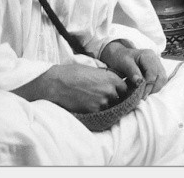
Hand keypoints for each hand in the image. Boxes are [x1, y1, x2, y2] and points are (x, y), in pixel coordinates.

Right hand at [13, 62, 127, 112]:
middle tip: (105, 97)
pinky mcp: (93, 111)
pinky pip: (100, 113)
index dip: (121, 90)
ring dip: (106, 105)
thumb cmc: (74, 73)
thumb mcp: (94, 70)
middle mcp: (110, 90)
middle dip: (114, 98)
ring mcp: (102, 102)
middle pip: (119, 98)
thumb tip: (113, 80)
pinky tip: (90, 106)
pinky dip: (97, 111)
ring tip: (95, 101)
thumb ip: (106, 76)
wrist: (58, 83)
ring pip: (110, 107)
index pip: (125, 87)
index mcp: (111, 78)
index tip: (118, 91)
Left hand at [100, 41, 166, 98]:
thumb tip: (139, 82)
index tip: (141, 95)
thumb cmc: (120, 58)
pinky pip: (160, 81)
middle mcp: (155, 59)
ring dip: (154, 89)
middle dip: (153, 89)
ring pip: (162, 80)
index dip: (148, 85)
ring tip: (143, 94)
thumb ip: (132, 71)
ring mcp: (157, 65)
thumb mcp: (123, 63)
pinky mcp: (157, 71)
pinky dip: (154, 88)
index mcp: (148, 55)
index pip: (153, 73)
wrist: (119, 56)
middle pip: (162, 77)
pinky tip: (145, 90)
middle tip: (142, 96)